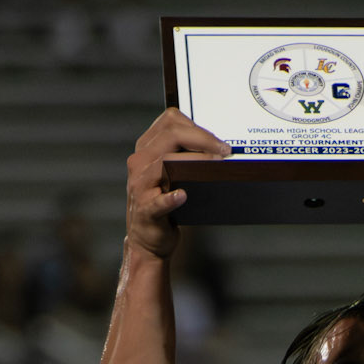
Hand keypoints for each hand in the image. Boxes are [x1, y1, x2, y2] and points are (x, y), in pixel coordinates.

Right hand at [125, 108, 230, 259]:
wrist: (148, 242)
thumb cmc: (165, 206)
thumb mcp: (170, 175)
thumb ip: (183, 157)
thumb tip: (217, 146)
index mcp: (146, 149)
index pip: (170, 122)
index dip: (197, 127)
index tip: (219, 140)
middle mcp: (139, 162)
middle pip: (171, 134)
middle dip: (202, 138)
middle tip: (224, 150)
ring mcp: (140, 186)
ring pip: (166, 161)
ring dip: (194, 161)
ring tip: (215, 165)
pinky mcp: (145, 210)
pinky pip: (158, 201)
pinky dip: (171, 198)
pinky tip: (183, 196)